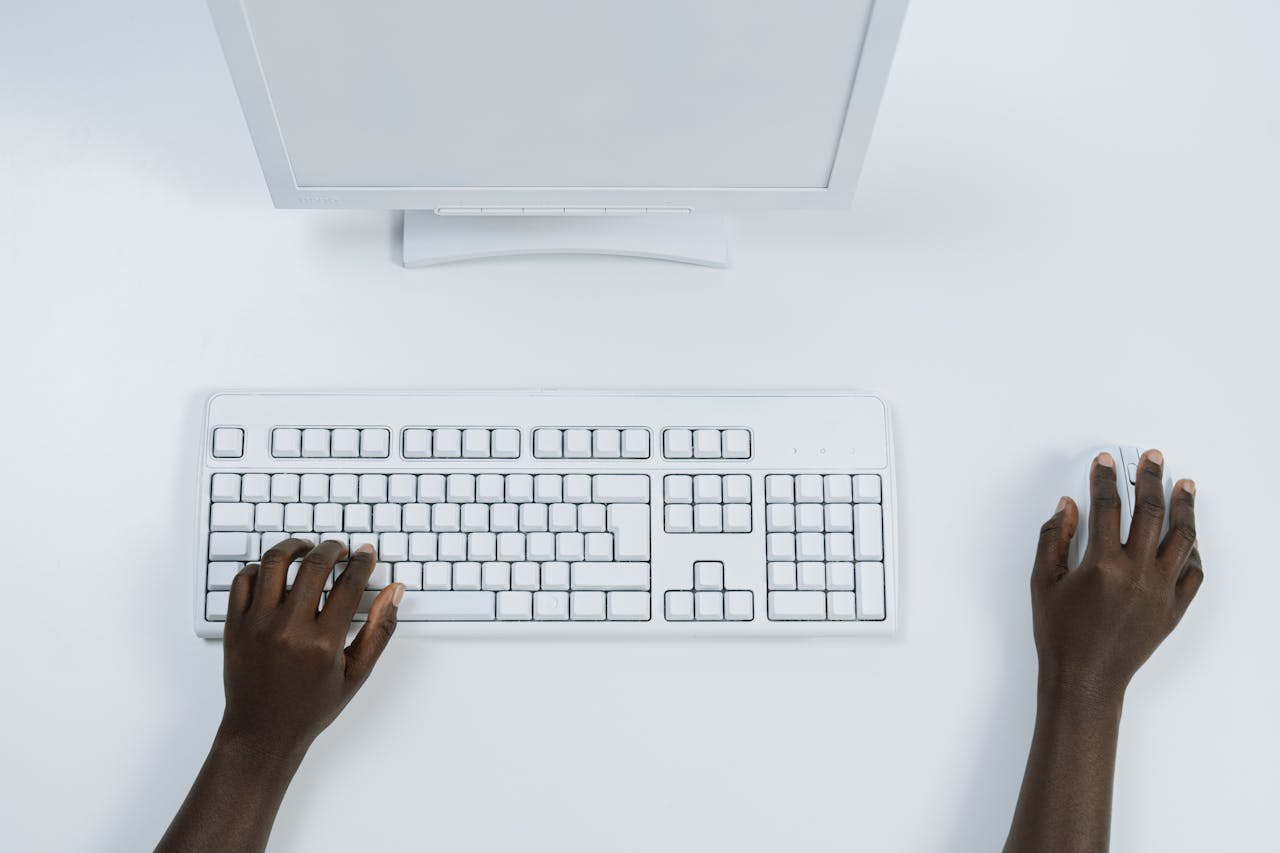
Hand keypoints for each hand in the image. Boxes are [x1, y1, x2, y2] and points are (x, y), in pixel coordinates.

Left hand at [219, 540, 404, 757]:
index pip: (349, 584)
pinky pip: (244, 580)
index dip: (362, 562)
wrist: (262, 733)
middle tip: (339, 548)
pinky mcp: (234, 626)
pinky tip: (275, 572)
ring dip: (294, 547)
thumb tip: (395, 592)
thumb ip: (380, 630)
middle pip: (314, 565)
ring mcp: (257, 625)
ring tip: (306, 548)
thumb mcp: (356, 673)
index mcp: (323, 643)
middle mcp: (288, 629)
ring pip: (274, 563)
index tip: (365, 554)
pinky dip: (261, 568)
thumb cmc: (310, 706)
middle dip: (332, 548)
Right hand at [1031, 450, 1203, 700]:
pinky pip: (1192, 574)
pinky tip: (1190, 538)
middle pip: (1151, 513)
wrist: (1085, 678)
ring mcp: (1160, 592)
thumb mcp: (1042, 581)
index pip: (1108, 506)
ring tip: (1184, 486)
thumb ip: (1053, 538)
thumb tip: (1068, 505)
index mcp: (1102, 564)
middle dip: (1151, 479)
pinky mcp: (1173, 610)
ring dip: (1184, 508)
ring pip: (1182, 539)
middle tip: (1153, 459)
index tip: (1106, 462)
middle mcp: (1137, 574)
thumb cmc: (1059, 632)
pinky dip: (1193, 552)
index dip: (1106, 479)